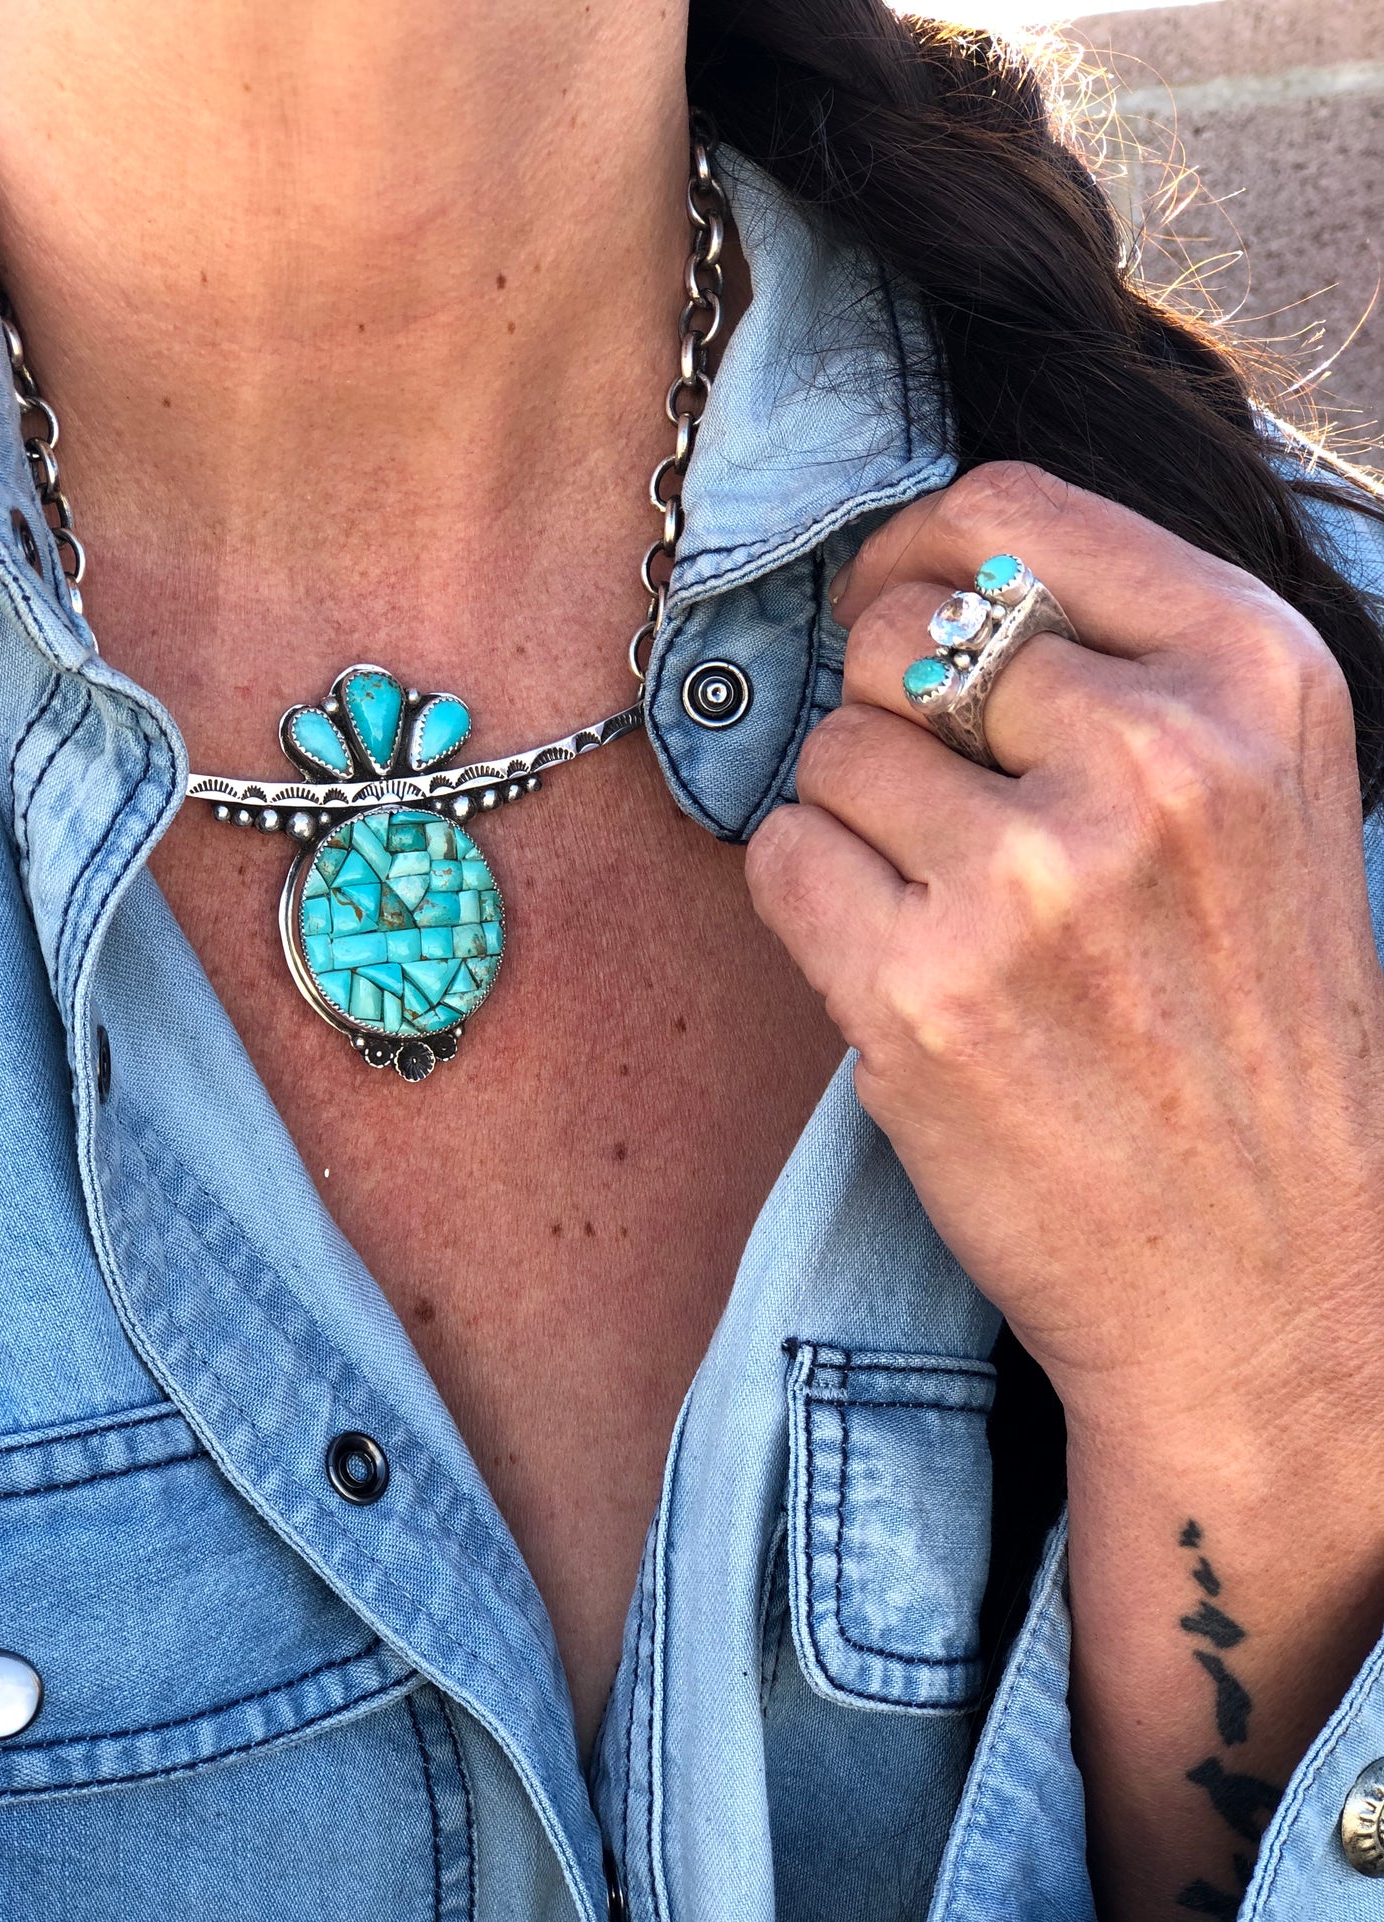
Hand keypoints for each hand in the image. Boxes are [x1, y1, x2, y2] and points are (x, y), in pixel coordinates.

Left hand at [747, 460, 1383, 1442]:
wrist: (1268, 1283)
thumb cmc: (1252, 1042)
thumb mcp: (1264, 806)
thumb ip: (1128, 672)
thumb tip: (924, 582)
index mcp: (1256, 677)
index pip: (1009, 511)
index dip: (915, 549)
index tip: (890, 601)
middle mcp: (1155, 755)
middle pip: (897, 633)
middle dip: (889, 712)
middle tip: (945, 814)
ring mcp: (1036, 877)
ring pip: (829, 752)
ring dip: (856, 823)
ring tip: (948, 916)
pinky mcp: (924, 993)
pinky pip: (781, 858)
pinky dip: (811, 905)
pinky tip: (897, 968)